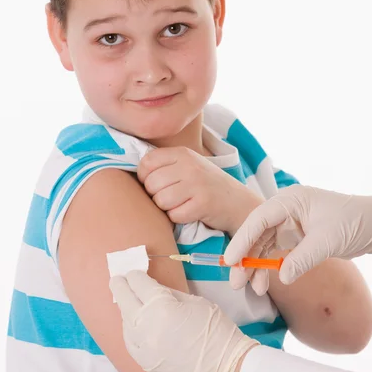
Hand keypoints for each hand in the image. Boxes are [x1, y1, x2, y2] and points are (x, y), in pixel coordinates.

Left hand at [109, 270, 258, 371]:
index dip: (136, 275)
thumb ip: (168, 293)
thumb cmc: (216, 330)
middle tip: (119, 279)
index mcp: (161, 306)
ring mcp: (143, 348)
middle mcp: (146, 327)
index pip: (138, 283)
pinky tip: (134, 324)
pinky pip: (129, 341)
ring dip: (126, 309)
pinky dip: (130, 329)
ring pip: (124, 321)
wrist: (226, 369)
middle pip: (123, 299)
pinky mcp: (145, 364)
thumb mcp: (194, 301)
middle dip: (121, 286)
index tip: (135, 273)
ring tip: (130, 302)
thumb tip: (152, 289)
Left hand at [137, 146, 262, 234]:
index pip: (146, 162)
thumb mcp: (188, 166)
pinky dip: (178, 218)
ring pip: (160, 201)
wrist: (239, 203)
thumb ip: (165, 165)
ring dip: (167, 208)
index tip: (154, 184)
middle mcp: (189, 165)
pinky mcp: (202, 204)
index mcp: (182, 153)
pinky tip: (190, 212)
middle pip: (151, 184)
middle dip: (155, 196)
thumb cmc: (207, 185)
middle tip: (171, 198)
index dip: (144, 177)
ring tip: (181, 204)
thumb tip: (133, 175)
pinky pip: (174, 215)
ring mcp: (196, 184)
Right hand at [224, 184, 371, 285]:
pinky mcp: (295, 236)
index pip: (259, 219)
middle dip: (245, 257)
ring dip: (255, 266)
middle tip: (235, 281)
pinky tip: (264, 284)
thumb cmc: (353, 222)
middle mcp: (285, 209)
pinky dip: (269, 267)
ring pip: (263, 244)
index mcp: (290, 200)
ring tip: (251, 288)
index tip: (232, 260)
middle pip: (257, 233)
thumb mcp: (327, 240)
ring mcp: (289, 223)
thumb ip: (302, 258)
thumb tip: (281, 277)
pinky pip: (275, 251)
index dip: (243, 240)